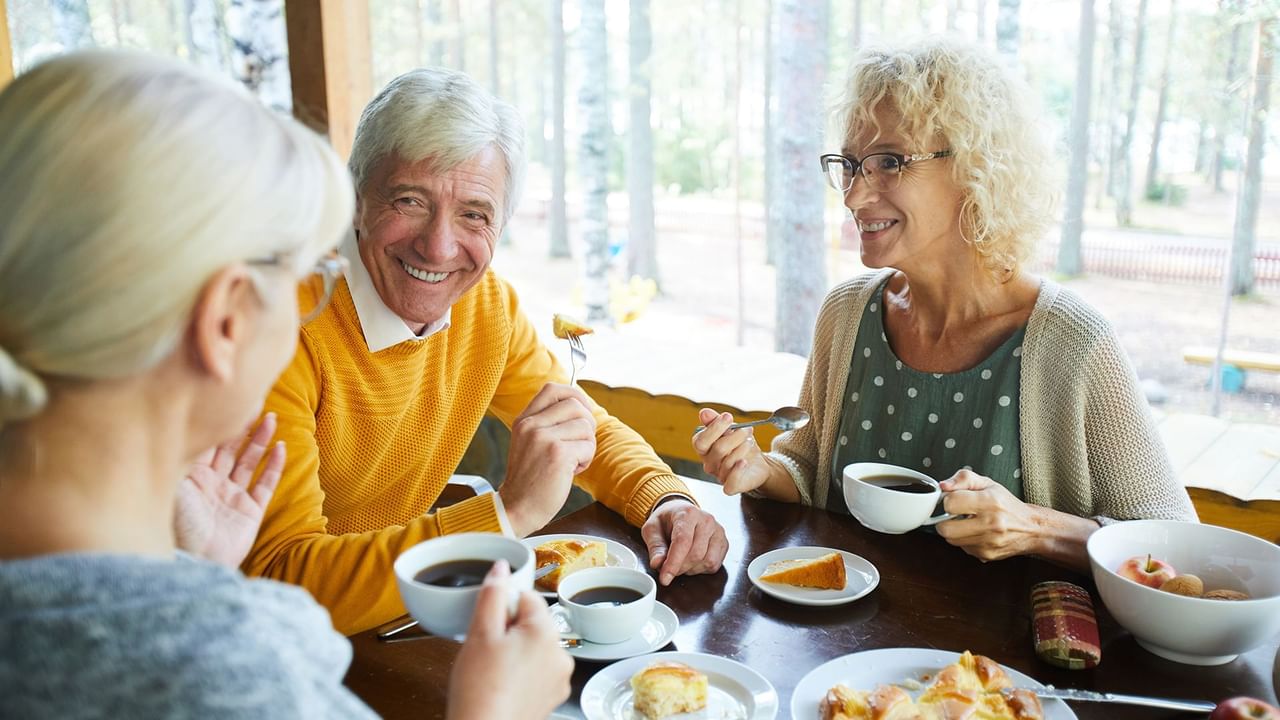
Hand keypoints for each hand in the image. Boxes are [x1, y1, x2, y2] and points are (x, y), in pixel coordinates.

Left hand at [174, 413, 284, 567]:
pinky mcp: (250, 512)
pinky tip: (281, 449)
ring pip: (249, 462)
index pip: (207, 443)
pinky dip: (274, 467)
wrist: (195, 563)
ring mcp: (231, 498)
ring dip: (260, 441)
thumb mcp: (174, 483)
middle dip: (241, 426)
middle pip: (229, 449)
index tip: (228, 400)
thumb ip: (183, 454)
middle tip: (255, 403)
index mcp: (191, 477)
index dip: (218, 422)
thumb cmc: (177, 525)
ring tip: (272, 419)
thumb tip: (183, 421)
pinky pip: (265, 485)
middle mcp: (212, 484)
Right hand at [446, 561, 573, 719]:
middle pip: (533, 622)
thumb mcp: (480, 633)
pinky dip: (522, 672)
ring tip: (493, 669)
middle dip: (509, 629)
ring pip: (535, 646)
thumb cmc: (481, 690)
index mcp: (546, 632)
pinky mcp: (552, 696)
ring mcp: (559, 677)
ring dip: (516, 650)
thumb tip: (502, 568)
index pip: (528, 597)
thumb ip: (493, 594)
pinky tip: (503, 683)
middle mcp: (560, 653)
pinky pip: (537, 670)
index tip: (489, 623)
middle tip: (487, 649)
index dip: (503, 606)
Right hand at [500, 383, 596, 535]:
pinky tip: (571, 471)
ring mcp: (543, 438)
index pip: (553, 390)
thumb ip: (546, 424)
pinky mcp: (558, 454)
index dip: (574, 395)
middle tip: (580, 444)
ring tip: (572, 461)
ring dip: (587, 445)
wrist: (516, 509)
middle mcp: (531, 425)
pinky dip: (586, 459)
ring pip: (586, 426)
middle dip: (587, 424)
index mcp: (524, 420)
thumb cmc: (529, 479)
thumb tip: (580, 407)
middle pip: (575, 405)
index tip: (582, 412)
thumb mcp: (528, 443)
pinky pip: (588, 445)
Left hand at [640, 498, 728, 585]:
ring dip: (691, 569)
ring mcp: (718, 531)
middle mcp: (706, 520)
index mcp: (688, 513)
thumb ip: (655, 547)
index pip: (683, 541)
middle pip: (696, 554)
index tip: (664, 579)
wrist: (680, 512)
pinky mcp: (724, 543)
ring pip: (708, 561)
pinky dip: (701, 569)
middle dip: (680, 568)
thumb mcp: (652, 529)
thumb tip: (657, 564)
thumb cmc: (666, 521)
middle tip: (668, 568)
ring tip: (680, 562)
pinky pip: (715, 565)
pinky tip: (692, 562)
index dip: (673, 563)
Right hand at [692, 408, 770, 494]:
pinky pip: (731, 482)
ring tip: (750, 442)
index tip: (728, 417)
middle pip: (718, 449)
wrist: (757, 464)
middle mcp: (709, 463)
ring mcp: (719, 476)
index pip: (700, 441)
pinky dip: (738, 470)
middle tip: (747, 430)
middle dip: (735, 436)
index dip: (714, 428)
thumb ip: (715, 421)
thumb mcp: (730, 429)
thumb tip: (704, 413)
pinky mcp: (731, 486)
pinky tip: (744, 462)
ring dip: (743, 447)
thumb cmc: (740, 445)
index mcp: (704, 449)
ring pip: (728, 461)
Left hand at [934, 470, 1039, 561]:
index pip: (951, 503)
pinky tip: (975, 533)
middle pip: (945, 529)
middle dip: (945, 520)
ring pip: (951, 540)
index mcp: (989, 502)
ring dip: (954, 531)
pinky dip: (965, 540)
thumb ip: (963, 479)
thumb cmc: (1007, 505)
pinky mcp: (986, 554)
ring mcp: (988, 542)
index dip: (948, 500)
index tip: (955, 500)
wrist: (1031, 528)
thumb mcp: (988, 484)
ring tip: (967, 523)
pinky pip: (962, 548)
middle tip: (954, 515)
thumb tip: (944, 486)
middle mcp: (990, 523)